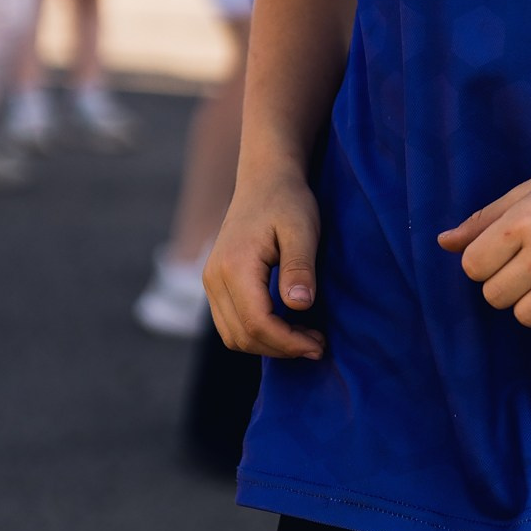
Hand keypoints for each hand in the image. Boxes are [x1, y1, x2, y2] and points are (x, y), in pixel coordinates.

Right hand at [204, 163, 324, 358]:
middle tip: (318, 345)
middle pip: (242, 336)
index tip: (319, 345)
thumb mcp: (303, 230)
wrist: (265, 181)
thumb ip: (299, 267)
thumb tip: (299, 305)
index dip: (288, 342)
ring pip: (234, 336)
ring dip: (270, 346)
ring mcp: (211, 283)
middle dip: (282, 348)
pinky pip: (232, 325)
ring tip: (306, 339)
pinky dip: (258, 335)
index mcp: (234, 265)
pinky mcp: (216, 285)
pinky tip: (289, 327)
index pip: (257, 322)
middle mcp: (214, 277)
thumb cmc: (288, 202)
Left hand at [440, 154, 530, 331]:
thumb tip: (443, 244)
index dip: (483, 264)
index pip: (473, 268)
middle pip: (496, 297)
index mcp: (522, 221)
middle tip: (529, 266)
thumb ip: (484, 221)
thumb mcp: (527, 191)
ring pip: (527, 317)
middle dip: (505, 285)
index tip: (503, 253)